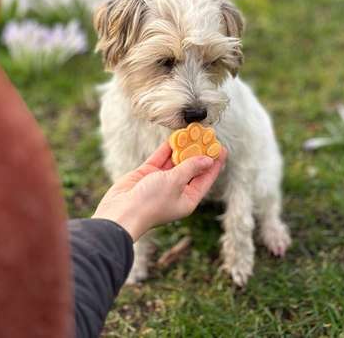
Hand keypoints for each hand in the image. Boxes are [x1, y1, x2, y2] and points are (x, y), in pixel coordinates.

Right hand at [91, 141, 226, 240]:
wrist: (121, 212)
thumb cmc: (151, 202)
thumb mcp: (175, 182)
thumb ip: (190, 168)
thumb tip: (207, 160)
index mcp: (187, 199)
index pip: (205, 179)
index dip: (214, 164)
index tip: (222, 149)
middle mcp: (176, 190)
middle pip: (192, 168)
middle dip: (199, 152)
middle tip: (208, 135)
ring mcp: (161, 181)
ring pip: (176, 160)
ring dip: (183, 147)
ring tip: (193, 131)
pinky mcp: (148, 173)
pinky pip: (161, 157)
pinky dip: (168, 147)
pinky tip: (175, 136)